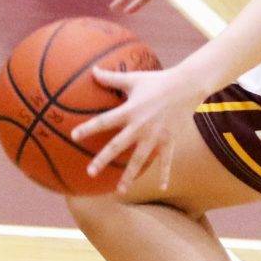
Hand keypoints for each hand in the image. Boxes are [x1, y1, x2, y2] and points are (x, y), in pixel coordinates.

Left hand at [73, 65, 200, 193]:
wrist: (187, 86)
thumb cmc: (157, 80)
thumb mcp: (134, 78)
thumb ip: (112, 78)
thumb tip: (92, 70)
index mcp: (130, 111)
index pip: (104, 121)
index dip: (88, 128)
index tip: (74, 136)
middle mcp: (141, 126)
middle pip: (118, 145)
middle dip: (103, 159)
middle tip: (90, 173)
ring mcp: (156, 135)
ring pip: (140, 159)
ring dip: (129, 175)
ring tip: (119, 190)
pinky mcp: (169, 140)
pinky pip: (166, 160)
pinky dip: (164, 174)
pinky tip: (161, 188)